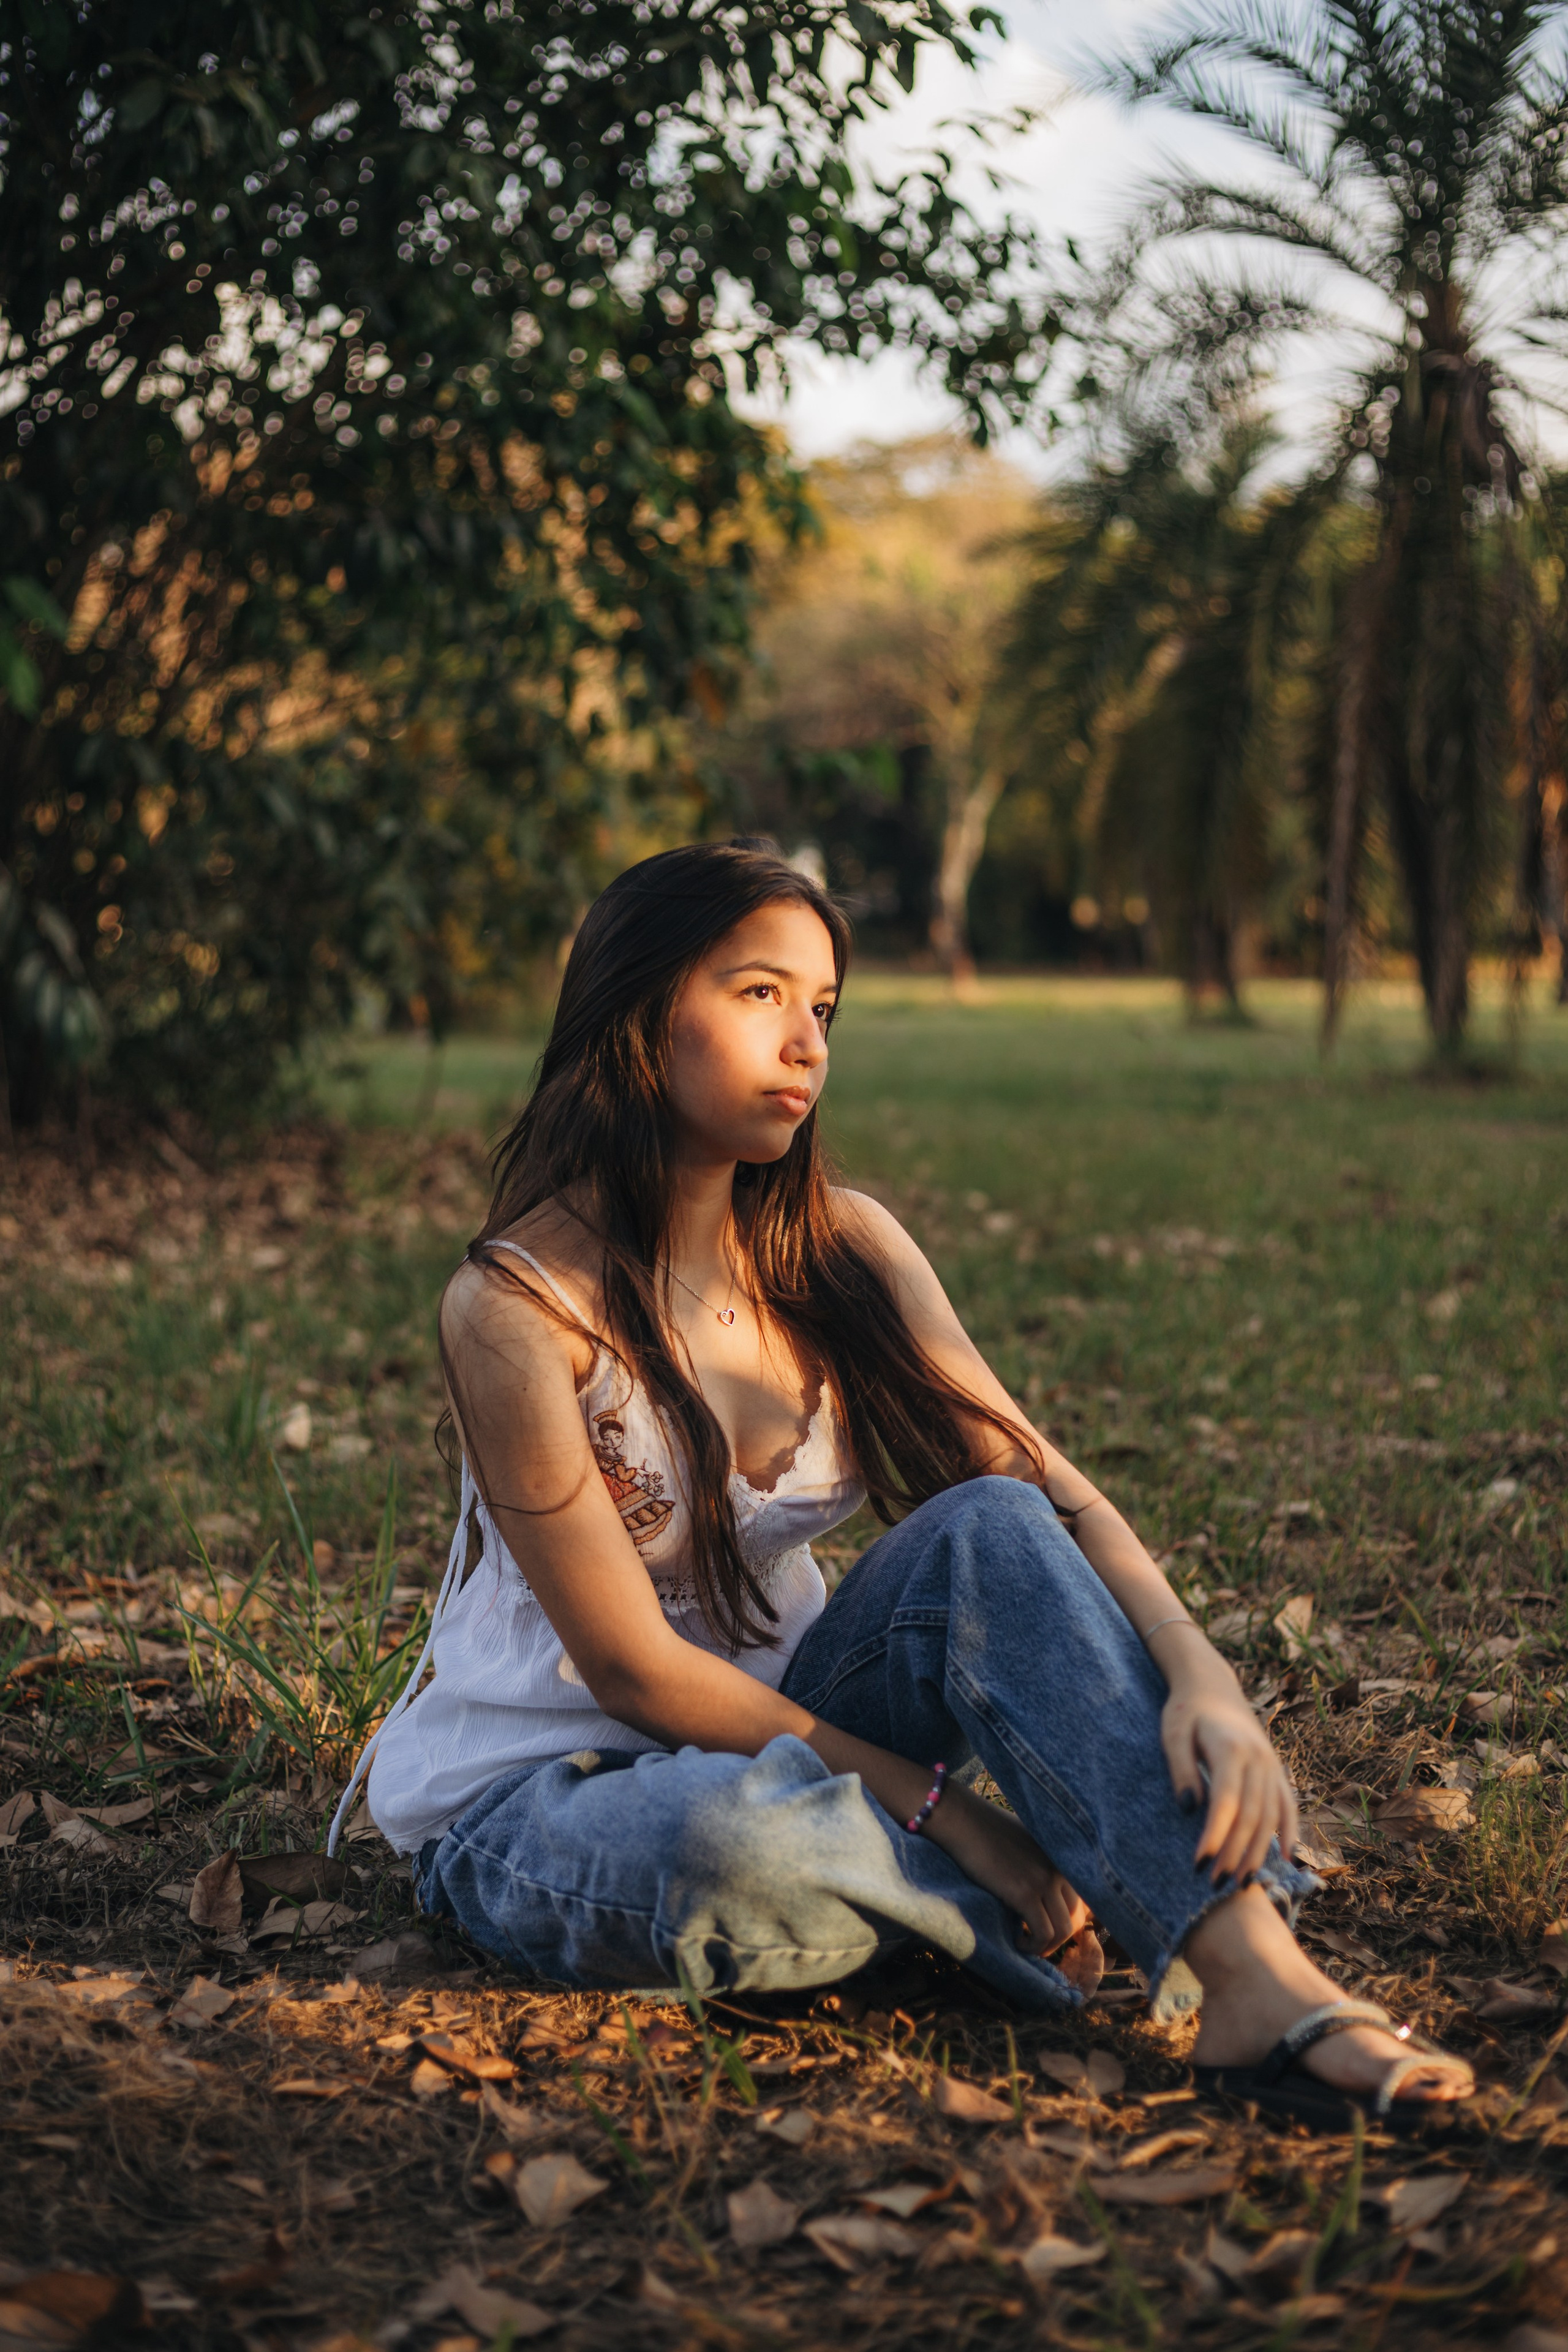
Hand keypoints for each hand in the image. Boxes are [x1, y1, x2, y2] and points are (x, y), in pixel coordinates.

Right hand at [924, 1782, 1089, 1953]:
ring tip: (1027, 1944)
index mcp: (1061, 1857)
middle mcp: (1060, 1869)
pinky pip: (1043, 1933)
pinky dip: (1033, 1946)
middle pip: (1076, 1917)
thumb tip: (1043, 1890)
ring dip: (1046, 1945)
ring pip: (1063, 1930)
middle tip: (1037, 1939)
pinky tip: (1017, 1941)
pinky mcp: (1026, 1894)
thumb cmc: (987, 1829)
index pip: (1082, 1899)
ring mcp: (1045, 1881)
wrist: (964, 1820)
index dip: (1068, 1919)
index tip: (1049, 1927)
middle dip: (1059, 1934)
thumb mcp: (1027, 1842)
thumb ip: (1041, 1861)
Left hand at [1159, 1654, 1298, 1880]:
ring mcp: (1271, 1765)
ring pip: (1271, 1816)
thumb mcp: (1172, 1734)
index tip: (1198, 1863)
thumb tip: (1190, 1810)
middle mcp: (1258, 1758)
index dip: (1214, 1835)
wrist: (1212, 1686)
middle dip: (1234, 1853)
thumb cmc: (1185, 1711)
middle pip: (1251, 1815)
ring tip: (1241, 1882)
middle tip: (1215, 1884)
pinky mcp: (1276, 1770)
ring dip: (1258, 1851)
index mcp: (1231, 1748)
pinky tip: (1286, 1858)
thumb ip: (1181, 1770)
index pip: (1225, 1801)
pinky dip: (1289, 1831)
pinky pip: (1288, 1805)